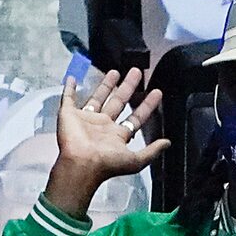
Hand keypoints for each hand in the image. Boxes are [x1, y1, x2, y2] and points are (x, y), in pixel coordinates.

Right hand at [45, 66, 165, 216]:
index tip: (156, 92)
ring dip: (105, 85)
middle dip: (128, 88)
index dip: (146, 105)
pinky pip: (68, 98)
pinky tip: (72, 78)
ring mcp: (85, 119)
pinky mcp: (68, 114)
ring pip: (98, 98)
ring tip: (115, 71)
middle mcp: (102, 126)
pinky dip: (69, 88)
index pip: (135, 117)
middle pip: (118, 102)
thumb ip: (152, 151)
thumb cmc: (106, 164)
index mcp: (116, 136)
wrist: (81, 164)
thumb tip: (167, 143)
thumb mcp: (135, 160)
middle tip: (137, 72)